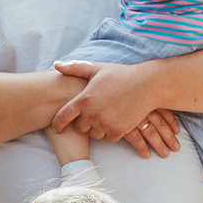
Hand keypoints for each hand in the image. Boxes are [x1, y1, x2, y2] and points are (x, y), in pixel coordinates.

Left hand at [52, 60, 179, 154]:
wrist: (147, 85)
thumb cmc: (120, 75)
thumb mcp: (97, 68)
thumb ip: (74, 68)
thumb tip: (56, 64)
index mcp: (84, 99)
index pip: (63, 117)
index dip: (57, 124)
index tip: (56, 127)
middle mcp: (93, 114)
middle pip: (79, 128)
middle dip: (83, 122)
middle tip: (91, 114)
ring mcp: (106, 124)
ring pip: (94, 134)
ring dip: (97, 128)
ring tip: (104, 116)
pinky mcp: (119, 131)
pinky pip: (108, 138)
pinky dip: (110, 132)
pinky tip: (115, 120)